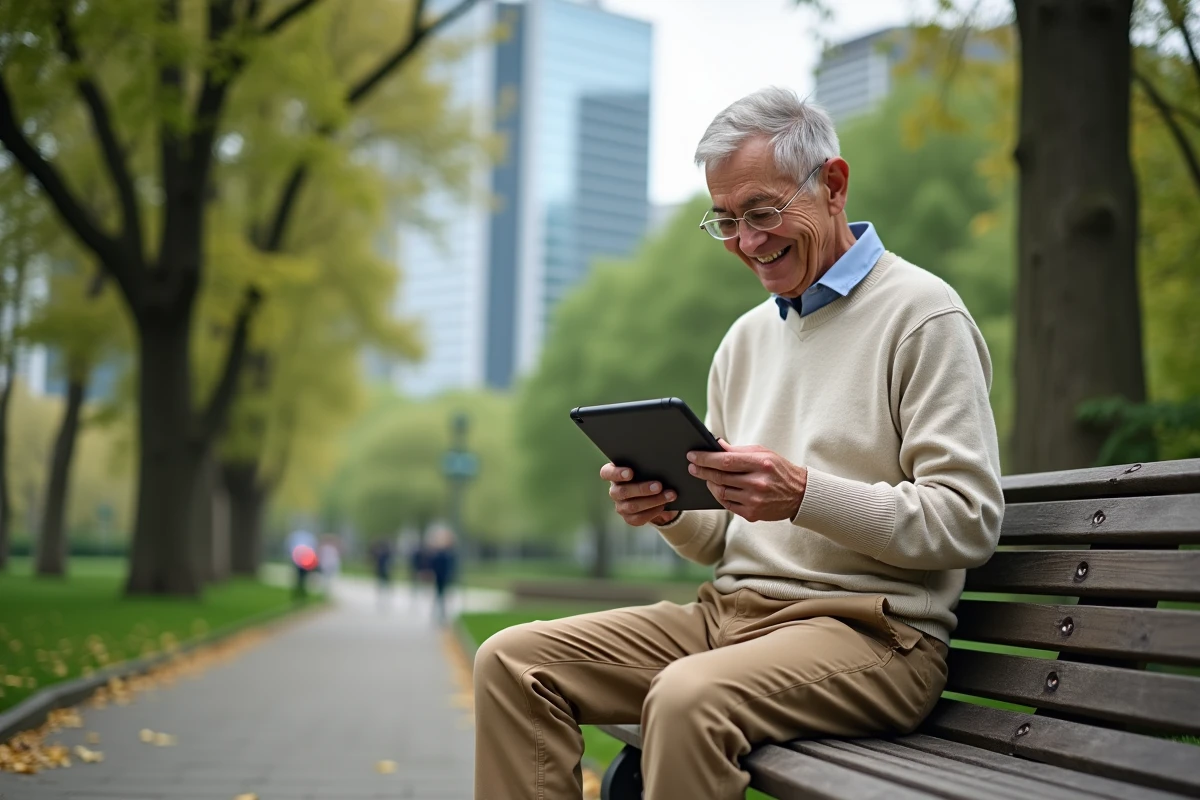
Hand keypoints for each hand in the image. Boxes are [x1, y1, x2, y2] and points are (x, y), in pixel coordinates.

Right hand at [600, 463, 679, 526]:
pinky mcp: (629, 518)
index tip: (630, 473)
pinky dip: (652, 512)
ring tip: (669, 495)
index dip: (616, 473)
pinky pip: (638, 518)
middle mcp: (615, 490)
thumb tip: (660, 463)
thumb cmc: (650, 472)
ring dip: (653, 501)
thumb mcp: (647, 466)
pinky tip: (664, 506)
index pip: (607, 473)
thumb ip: (647, 464)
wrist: (656, 492)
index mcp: (614, 474)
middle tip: (659, 485)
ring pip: (632, 506)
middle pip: (622, 492)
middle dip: (642, 489)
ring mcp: (620, 506)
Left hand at [687, 439, 807, 522]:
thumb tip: (716, 445)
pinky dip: (719, 496)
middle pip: (720, 477)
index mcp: (760, 464)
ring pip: (720, 492)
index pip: (725, 461)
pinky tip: (717, 488)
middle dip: (702, 471)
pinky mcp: (752, 514)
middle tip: (692, 466)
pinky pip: (727, 505)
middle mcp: (757, 483)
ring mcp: (754, 501)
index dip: (705, 458)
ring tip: (706, 476)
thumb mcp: (763, 453)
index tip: (692, 455)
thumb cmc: (779, 470)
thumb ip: (738, 451)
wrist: (800, 494)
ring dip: (710, 483)